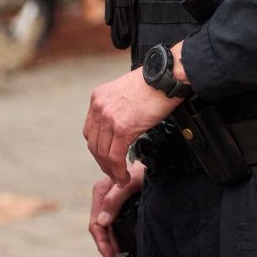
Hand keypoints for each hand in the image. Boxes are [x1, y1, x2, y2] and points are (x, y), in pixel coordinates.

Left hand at [83, 68, 180, 185]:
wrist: (165, 77)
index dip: (97, 148)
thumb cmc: (153, 84)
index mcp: (98, 98)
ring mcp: (109, 117)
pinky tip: (124, 176)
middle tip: (113, 174)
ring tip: (120, 179)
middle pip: (94, 144)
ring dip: (111, 170)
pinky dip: (118, 170)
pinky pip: (115, 156)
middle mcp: (99, 107)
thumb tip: (121, 127)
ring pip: (102, 153)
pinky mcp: (122, 128)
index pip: (90, 131)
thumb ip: (118, 108)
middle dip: (102, 162)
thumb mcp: (125, 92)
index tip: (106, 158)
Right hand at [89, 163, 143, 256]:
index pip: (96, 224)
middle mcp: (102, 196)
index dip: (102, 243)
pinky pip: (112, 223)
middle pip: (99, 228)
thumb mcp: (131, 184)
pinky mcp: (118, 203)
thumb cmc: (145, 171)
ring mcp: (109, 200)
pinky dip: (114, 236)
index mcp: (100, 191)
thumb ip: (115, 199)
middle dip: (105, 246)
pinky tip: (120, 244)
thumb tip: (102, 223)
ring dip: (110, 243)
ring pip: (105, 227)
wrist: (158, 163)